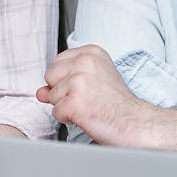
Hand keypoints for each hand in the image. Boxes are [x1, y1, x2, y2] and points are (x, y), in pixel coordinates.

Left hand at [37, 45, 153, 146]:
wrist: (136, 123)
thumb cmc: (118, 104)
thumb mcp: (93, 82)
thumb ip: (63, 82)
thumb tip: (40, 91)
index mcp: (91, 52)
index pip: (57, 62)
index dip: (66, 79)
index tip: (87, 87)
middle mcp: (84, 62)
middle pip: (50, 77)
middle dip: (62, 92)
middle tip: (88, 99)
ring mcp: (79, 82)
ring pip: (52, 96)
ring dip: (67, 107)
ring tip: (90, 107)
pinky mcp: (75, 102)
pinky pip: (56, 112)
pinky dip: (69, 119)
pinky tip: (87, 116)